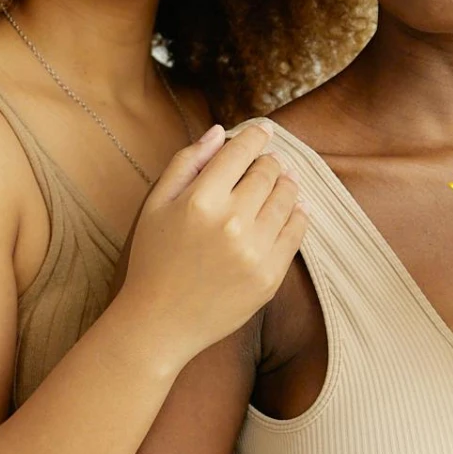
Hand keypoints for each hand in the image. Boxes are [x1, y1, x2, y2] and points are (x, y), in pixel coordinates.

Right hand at [120, 123, 307, 370]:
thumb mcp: (156, 205)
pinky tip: (293, 209)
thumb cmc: (154, 259)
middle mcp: (232, 222)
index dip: (255, 135)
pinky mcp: (270, 276)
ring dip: (286, 184)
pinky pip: (297, 232)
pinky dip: (298, 214)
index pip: (241, 151)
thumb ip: (186, 163)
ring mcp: (255, 252)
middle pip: (268, 172)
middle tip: (267, 163)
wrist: (159, 322)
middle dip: (268, 161)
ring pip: (287, 198)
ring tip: (281, 182)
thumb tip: (219, 132)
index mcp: (200, 200)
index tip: (263, 131)